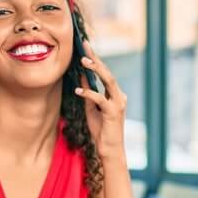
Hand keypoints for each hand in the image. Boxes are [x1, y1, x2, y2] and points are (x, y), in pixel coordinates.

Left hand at [73, 39, 126, 158]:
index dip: (95, 60)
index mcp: (114, 95)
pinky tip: (78, 90)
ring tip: (84, 62)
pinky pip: (100, 99)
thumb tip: (81, 77)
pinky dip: (89, 93)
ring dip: (96, 70)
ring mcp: (118, 104)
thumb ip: (88, 93)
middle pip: (108, 73)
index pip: (105, 74)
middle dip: (96, 59)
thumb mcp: (90, 109)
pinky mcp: (114, 113)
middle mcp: (119, 97)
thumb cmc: (101, 131)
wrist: (109, 150)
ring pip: (109, 81)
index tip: (85, 48)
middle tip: (85, 47)